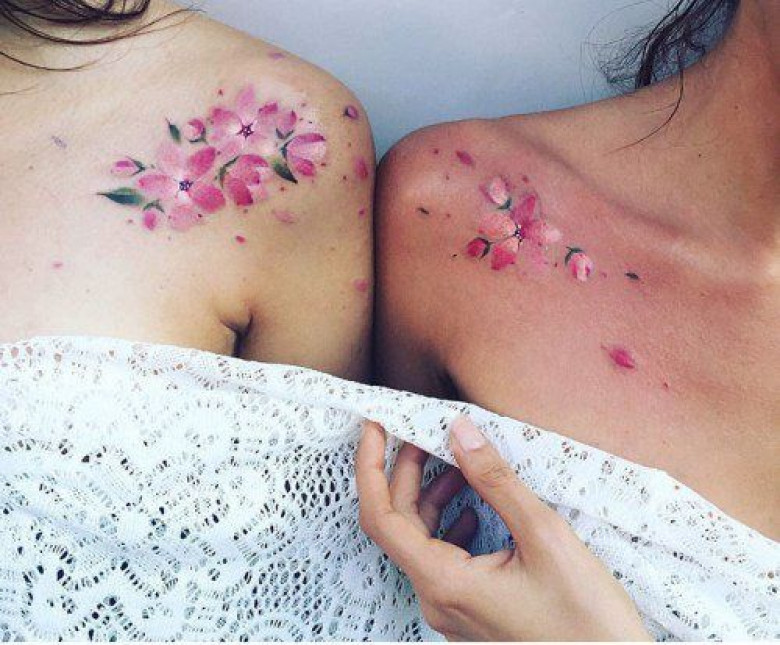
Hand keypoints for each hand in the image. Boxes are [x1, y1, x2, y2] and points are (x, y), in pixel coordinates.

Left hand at [356, 416, 650, 641]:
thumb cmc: (586, 620)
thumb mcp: (544, 537)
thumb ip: (496, 481)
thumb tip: (460, 433)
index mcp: (444, 583)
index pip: (380, 517)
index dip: (370, 467)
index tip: (374, 427)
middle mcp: (437, 600)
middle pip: (399, 525)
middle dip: (407, 473)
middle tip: (426, 434)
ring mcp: (452, 610)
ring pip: (421, 541)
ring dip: (432, 497)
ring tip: (459, 465)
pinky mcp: (470, 611)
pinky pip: (443, 559)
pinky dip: (450, 524)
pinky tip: (476, 508)